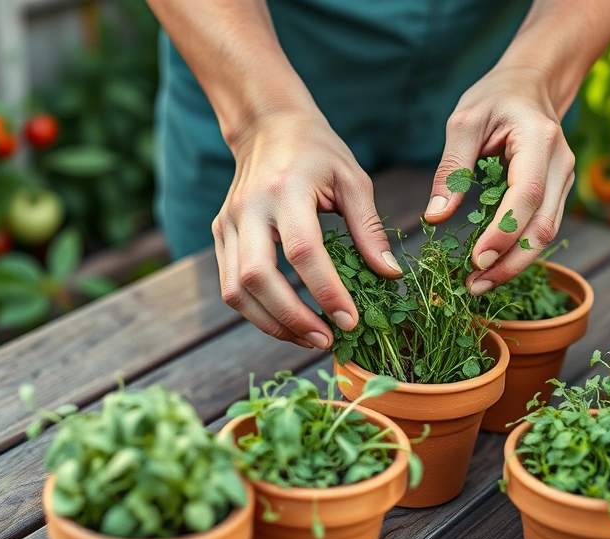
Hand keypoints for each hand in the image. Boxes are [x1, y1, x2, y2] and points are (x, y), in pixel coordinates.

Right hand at [213, 110, 401, 347]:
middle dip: (293, 318)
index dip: (326, 291)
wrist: (268, 126)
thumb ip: (369, 228)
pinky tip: (288, 323)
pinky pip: (230, 286)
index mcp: (286, 189)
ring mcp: (228, 222)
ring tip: (309, 339)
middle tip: (327, 340)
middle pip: (258, 277)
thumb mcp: (353, 180)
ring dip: (272, 324)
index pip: (302, 251)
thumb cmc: (318, 153)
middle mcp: (249, 208)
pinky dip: (257, 312)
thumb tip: (389, 275)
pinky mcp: (220, 234)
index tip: (351, 320)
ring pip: (236, 290)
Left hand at [425, 66, 575, 294]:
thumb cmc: (495, 98)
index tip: (476, 259)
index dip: (504, 232)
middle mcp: (561, 164)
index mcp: (540, 140)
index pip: (527, 196)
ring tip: (479, 283)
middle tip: (474, 286)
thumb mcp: (464, 121)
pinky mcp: (557, 193)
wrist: (531, 84)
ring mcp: (564, 180)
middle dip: (510, 262)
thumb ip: (451, 169)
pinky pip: (541, 228)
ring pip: (547, 234)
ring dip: (514, 264)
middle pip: (543, 226)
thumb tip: (435, 216)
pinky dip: (518, 251)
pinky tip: (492, 266)